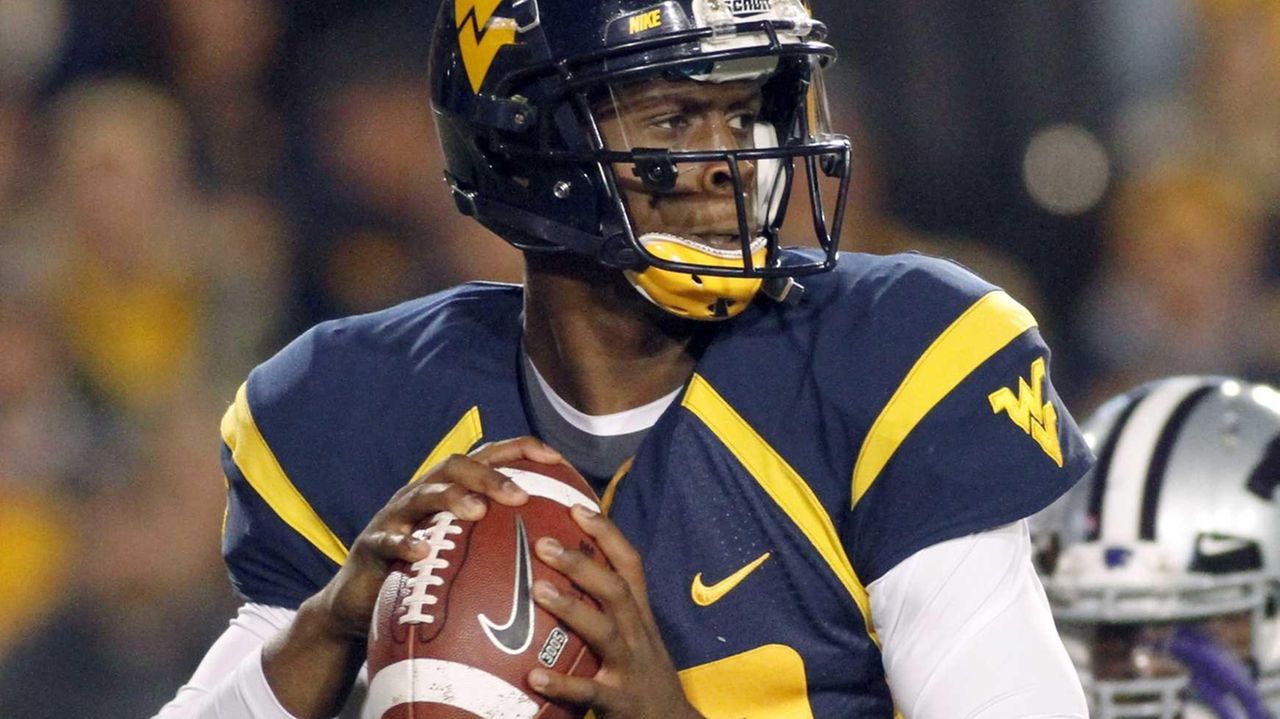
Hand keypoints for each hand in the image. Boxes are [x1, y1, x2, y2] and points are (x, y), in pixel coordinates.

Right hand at [311, 436, 560, 638]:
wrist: (361, 602)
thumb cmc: (426, 574)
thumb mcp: (463, 553)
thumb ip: (499, 541)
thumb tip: (559, 545)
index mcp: (449, 490)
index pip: (487, 457)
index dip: (519, 449)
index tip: (554, 457)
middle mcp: (423, 494)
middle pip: (456, 467)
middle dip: (489, 475)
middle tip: (520, 496)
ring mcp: (396, 516)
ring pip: (423, 494)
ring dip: (452, 498)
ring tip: (477, 511)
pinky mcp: (372, 544)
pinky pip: (388, 540)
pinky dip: (405, 543)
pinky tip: (422, 552)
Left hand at [528, 505, 701, 718]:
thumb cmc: (642, 672)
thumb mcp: (635, 633)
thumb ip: (606, 605)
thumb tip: (560, 571)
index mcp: (640, 614)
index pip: (629, 564)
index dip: (606, 533)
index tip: (576, 506)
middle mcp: (638, 634)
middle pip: (615, 590)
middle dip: (582, 562)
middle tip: (542, 543)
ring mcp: (630, 668)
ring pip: (604, 632)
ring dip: (572, 609)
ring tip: (537, 591)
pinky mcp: (620, 702)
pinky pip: (590, 691)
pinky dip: (562, 683)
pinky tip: (533, 675)